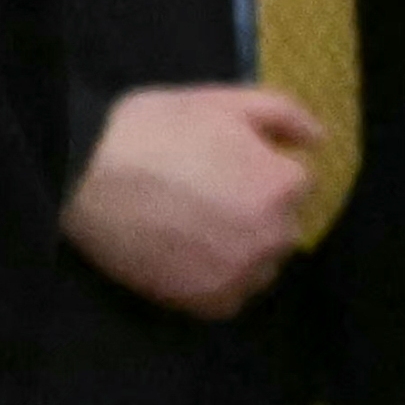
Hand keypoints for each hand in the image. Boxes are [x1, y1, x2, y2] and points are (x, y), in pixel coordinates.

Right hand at [66, 86, 326, 318]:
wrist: (85, 175)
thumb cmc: (155, 129)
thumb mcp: (222, 101)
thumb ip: (283, 116)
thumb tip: (319, 141)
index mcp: (282, 186)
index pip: (295, 182)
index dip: (259, 167)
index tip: (220, 160)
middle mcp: (273, 237)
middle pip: (280, 225)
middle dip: (254, 209)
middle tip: (202, 192)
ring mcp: (240, 274)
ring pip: (259, 263)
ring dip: (240, 247)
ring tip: (191, 225)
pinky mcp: (207, 302)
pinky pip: (231, 295)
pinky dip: (215, 277)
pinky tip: (182, 253)